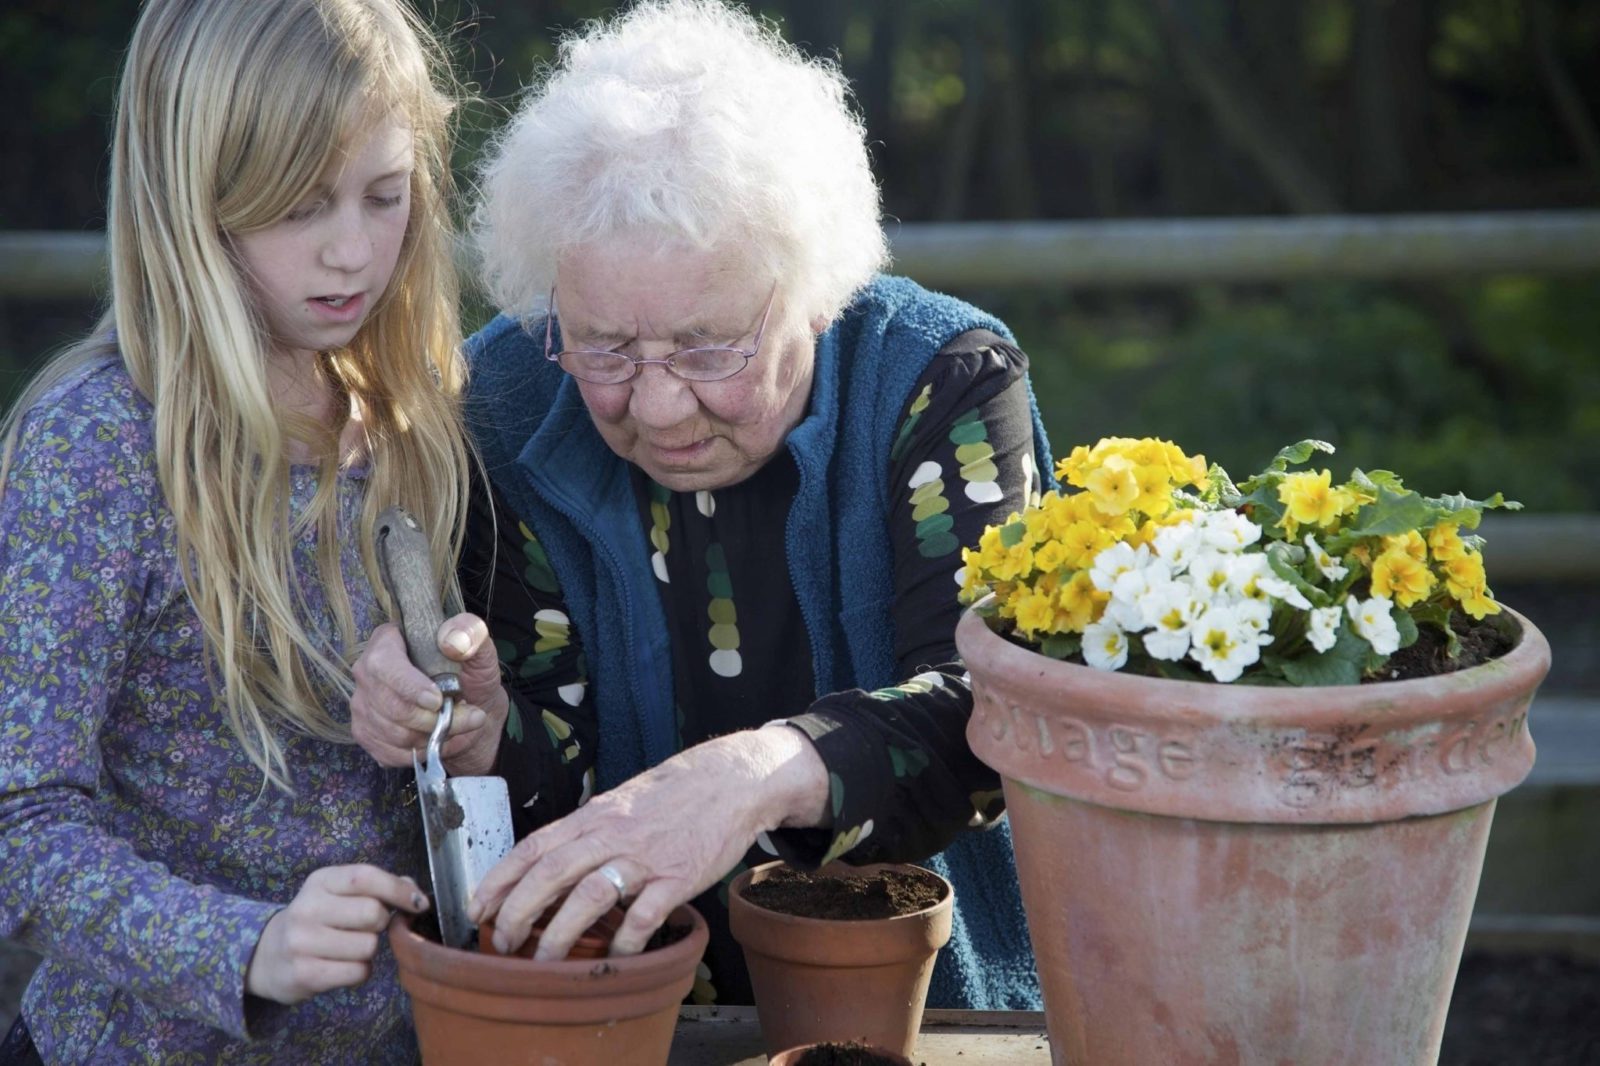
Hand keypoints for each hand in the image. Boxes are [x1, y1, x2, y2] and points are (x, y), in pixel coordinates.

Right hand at [245, 865, 428, 1004]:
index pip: (365, 877)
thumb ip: (377, 887)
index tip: (419, 903)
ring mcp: (302, 942)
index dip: (399, 889)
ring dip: (369, 950)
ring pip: (368, 946)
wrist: (266, 955)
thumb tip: (415, 894)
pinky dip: (360, 972)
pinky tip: (343, 966)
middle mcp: (307, 908)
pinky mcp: (303, 974)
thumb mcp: (339, 893)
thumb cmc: (317, 919)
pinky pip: (357, 972)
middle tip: (367, 928)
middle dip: (381, 923)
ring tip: (350, 947)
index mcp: (321, 881)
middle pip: (373, 914)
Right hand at [350, 615, 507, 775]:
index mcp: (388, 641)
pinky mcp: (364, 732)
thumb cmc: (470, 676)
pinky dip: (420, 752)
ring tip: (456, 727)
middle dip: (433, 719)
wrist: (470, 710)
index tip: (437, 700)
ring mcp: (362, 703)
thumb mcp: (480, 651)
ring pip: (392, 732)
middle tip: (468, 718)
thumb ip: (471, 635)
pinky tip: (437, 740)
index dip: (409, 686)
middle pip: (390, 705)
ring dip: (432, 737)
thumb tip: (452, 640)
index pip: (383, 663)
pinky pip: (388, 752)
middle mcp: (366, 671)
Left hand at [469, 725, 829, 961]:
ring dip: (560, 932)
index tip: (476, 907)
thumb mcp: (621, 802)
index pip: (535, 845)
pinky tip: (615, 957)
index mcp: (595, 815)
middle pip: (552, 871)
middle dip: (518, 910)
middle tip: (501, 942)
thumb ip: (588, 830)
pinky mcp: (678, 876)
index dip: (500, 878)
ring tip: (543, 961)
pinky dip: (625, 940)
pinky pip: (644, 914)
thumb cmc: (674, 794)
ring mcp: (645, 856)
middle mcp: (613, 833)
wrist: (732, 780)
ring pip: (590, 894)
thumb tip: (550, 862)